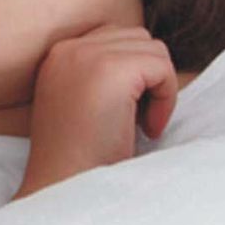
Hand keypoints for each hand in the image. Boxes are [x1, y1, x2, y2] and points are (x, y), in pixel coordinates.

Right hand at [18, 26, 176, 197]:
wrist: (62, 186)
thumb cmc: (77, 160)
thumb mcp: (81, 106)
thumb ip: (102, 77)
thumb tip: (150, 63)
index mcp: (57, 56)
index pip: (114, 38)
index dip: (133, 74)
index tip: (127, 113)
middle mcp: (68, 48)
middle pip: (136, 38)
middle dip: (148, 76)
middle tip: (140, 120)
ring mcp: (88, 56)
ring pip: (153, 50)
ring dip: (159, 87)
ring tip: (144, 125)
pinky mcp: (112, 70)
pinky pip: (162, 67)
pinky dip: (166, 99)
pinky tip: (149, 130)